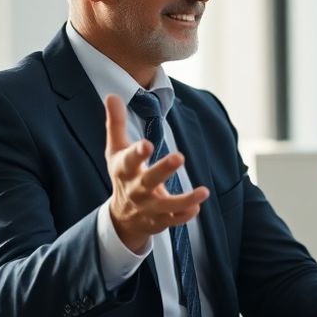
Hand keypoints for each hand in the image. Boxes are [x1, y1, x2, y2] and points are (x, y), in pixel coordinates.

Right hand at [104, 94, 208, 251]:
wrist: (122, 217)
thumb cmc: (122, 176)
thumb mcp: (115, 150)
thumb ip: (116, 123)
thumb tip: (112, 95)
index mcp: (124, 170)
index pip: (129, 161)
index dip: (137, 153)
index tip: (146, 144)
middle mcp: (137, 190)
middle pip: (149, 181)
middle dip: (163, 170)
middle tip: (179, 156)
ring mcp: (149, 207)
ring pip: (167, 206)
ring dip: (185, 200)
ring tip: (204, 191)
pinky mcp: (160, 220)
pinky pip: (174, 221)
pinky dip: (185, 216)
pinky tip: (198, 207)